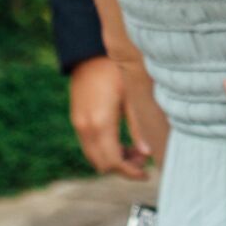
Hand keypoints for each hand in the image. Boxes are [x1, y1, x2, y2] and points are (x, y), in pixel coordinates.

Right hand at [68, 56, 149, 179]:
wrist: (88, 52)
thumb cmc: (114, 69)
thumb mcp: (132, 95)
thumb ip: (138, 126)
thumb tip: (148, 154)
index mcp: (101, 123)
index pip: (114, 162)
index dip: (130, 172)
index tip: (146, 173)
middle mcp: (86, 127)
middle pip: (102, 165)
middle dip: (123, 168)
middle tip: (143, 158)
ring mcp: (78, 124)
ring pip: (94, 158)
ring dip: (113, 160)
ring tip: (135, 149)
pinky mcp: (76, 120)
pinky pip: (89, 146)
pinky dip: (104, 151)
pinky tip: (121, 141)